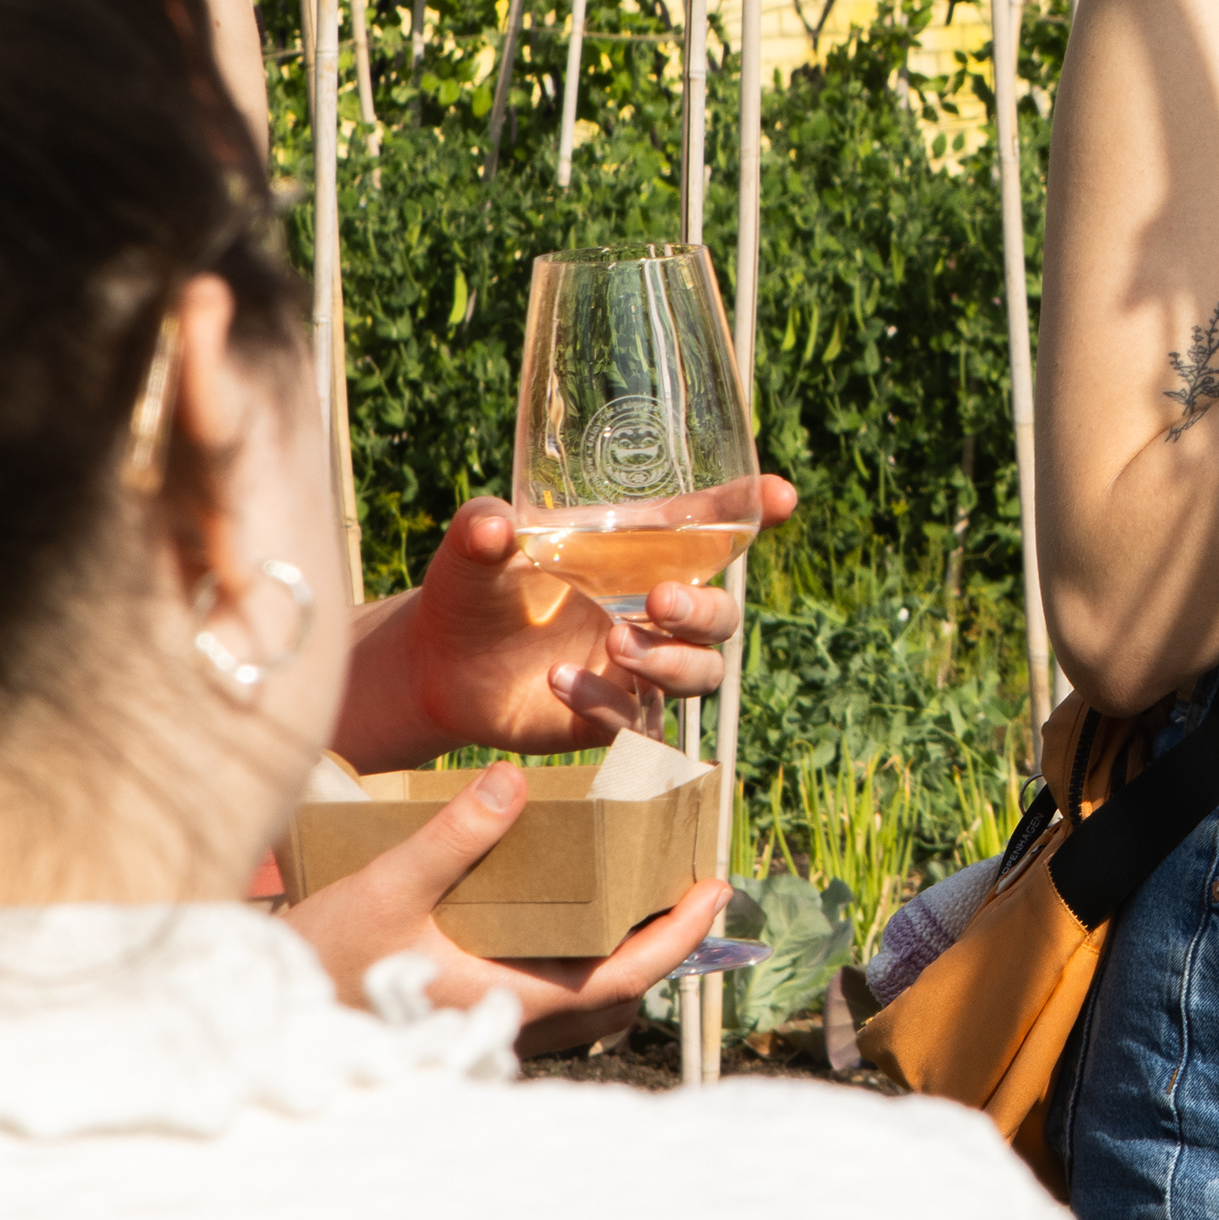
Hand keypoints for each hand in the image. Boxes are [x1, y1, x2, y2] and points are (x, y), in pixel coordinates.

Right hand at [280, 758, 727, 1059]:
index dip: (679, 934)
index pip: (627, 976)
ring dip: (613, 953)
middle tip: (680, 881)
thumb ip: (452, 837)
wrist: (252, 1017)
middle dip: (656, 941)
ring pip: (582, 1003)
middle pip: (616, 993)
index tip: (716, 888)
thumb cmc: (317, 960)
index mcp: (509, 1001)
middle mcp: (509, 1026)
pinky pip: (543, 999)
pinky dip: (569, 960)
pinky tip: (554, 913)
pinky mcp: (462, 1022)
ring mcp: (487, 1029)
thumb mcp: (385, 888)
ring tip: (628, 891)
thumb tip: (515, 783)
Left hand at [328, 479, 801, 770]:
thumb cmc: (470, 588)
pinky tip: (560, 682)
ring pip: (702, 674)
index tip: (781, 496)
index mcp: (638, 551)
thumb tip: (493, 528)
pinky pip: (641, 723)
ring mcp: (639, 666)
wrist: (437, 664)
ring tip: (615, 644)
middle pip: (722, 614)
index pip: (712, 527)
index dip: (754, 510)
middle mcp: (651, 609)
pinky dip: (609, 704)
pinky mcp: (613, 716)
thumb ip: (484, 531)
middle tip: (659, 600)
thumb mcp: (473, 548)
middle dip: (705, 611)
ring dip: (673, 661)